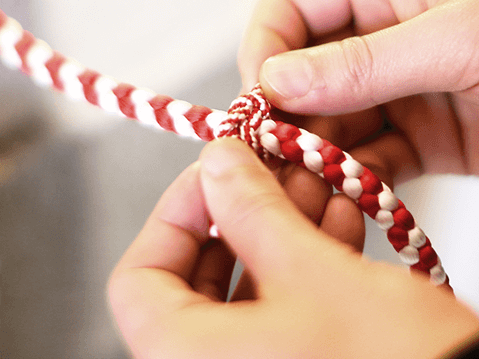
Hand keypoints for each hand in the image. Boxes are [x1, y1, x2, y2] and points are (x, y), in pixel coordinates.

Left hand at [108, 138, 478, 358]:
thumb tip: (218, 164)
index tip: (216, 171)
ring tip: (319, 178)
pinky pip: (287, 314)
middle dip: (238, 213)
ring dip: (279, 229)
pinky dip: (306, 265)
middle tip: (272, 164)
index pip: (136, 280)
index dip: (172, 214)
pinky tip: (342, 215)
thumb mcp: (312, 271)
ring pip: (248, 293)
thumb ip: (253, 210)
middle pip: (194, 281)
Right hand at [239, 0, 478, 180]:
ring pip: (329, 125)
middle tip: (274, 169)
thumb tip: (276, 80)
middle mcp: (381, 32)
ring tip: (307, 197)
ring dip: (312, 160)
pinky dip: (353, 184)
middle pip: (300, 76)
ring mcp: (402, 87)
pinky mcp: (425, 137)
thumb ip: (366, 63)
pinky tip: (349, 204)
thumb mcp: (460, 37)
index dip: (265, 55)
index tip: (262, 108)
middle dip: (283, 121)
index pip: (288, 9)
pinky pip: (369, 162)